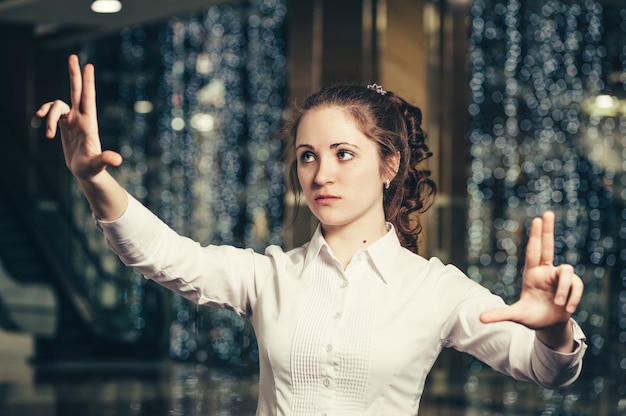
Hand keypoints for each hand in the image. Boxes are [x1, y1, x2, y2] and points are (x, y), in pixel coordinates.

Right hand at [35, 54, 121, 180]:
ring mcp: (73, 120)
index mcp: (90, 124)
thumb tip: (117, 160)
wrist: (86, 172)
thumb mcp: (97, 165)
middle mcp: (81, 118)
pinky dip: (45, 115)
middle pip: (76, 91)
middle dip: (75, 74)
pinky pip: (52, 112)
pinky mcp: (65, 124)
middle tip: (73, 56)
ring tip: (49, 135)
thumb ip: (105, 160)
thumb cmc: (92, 170)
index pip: (88, 99)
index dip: (87, 83)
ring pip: (57, 105)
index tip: (88, 66)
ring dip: (49, 117)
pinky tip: (41, 123)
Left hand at [480, 211, 583, 348]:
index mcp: (532, 274)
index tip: (536, 219)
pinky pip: (576, 286)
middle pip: (548, 246)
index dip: (535, 236)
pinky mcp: (572, 286)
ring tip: (558, 305)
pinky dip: (573, 298)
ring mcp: (560, 278)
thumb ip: (500, 315)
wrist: (549, 326)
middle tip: (548, 212)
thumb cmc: (531, 316)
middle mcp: (546, 272)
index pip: (533, 251)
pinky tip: (566, 309)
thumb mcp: (515, 316)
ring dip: (564, 290)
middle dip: (548, 230)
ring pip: (567, 273)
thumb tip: (479, 318)